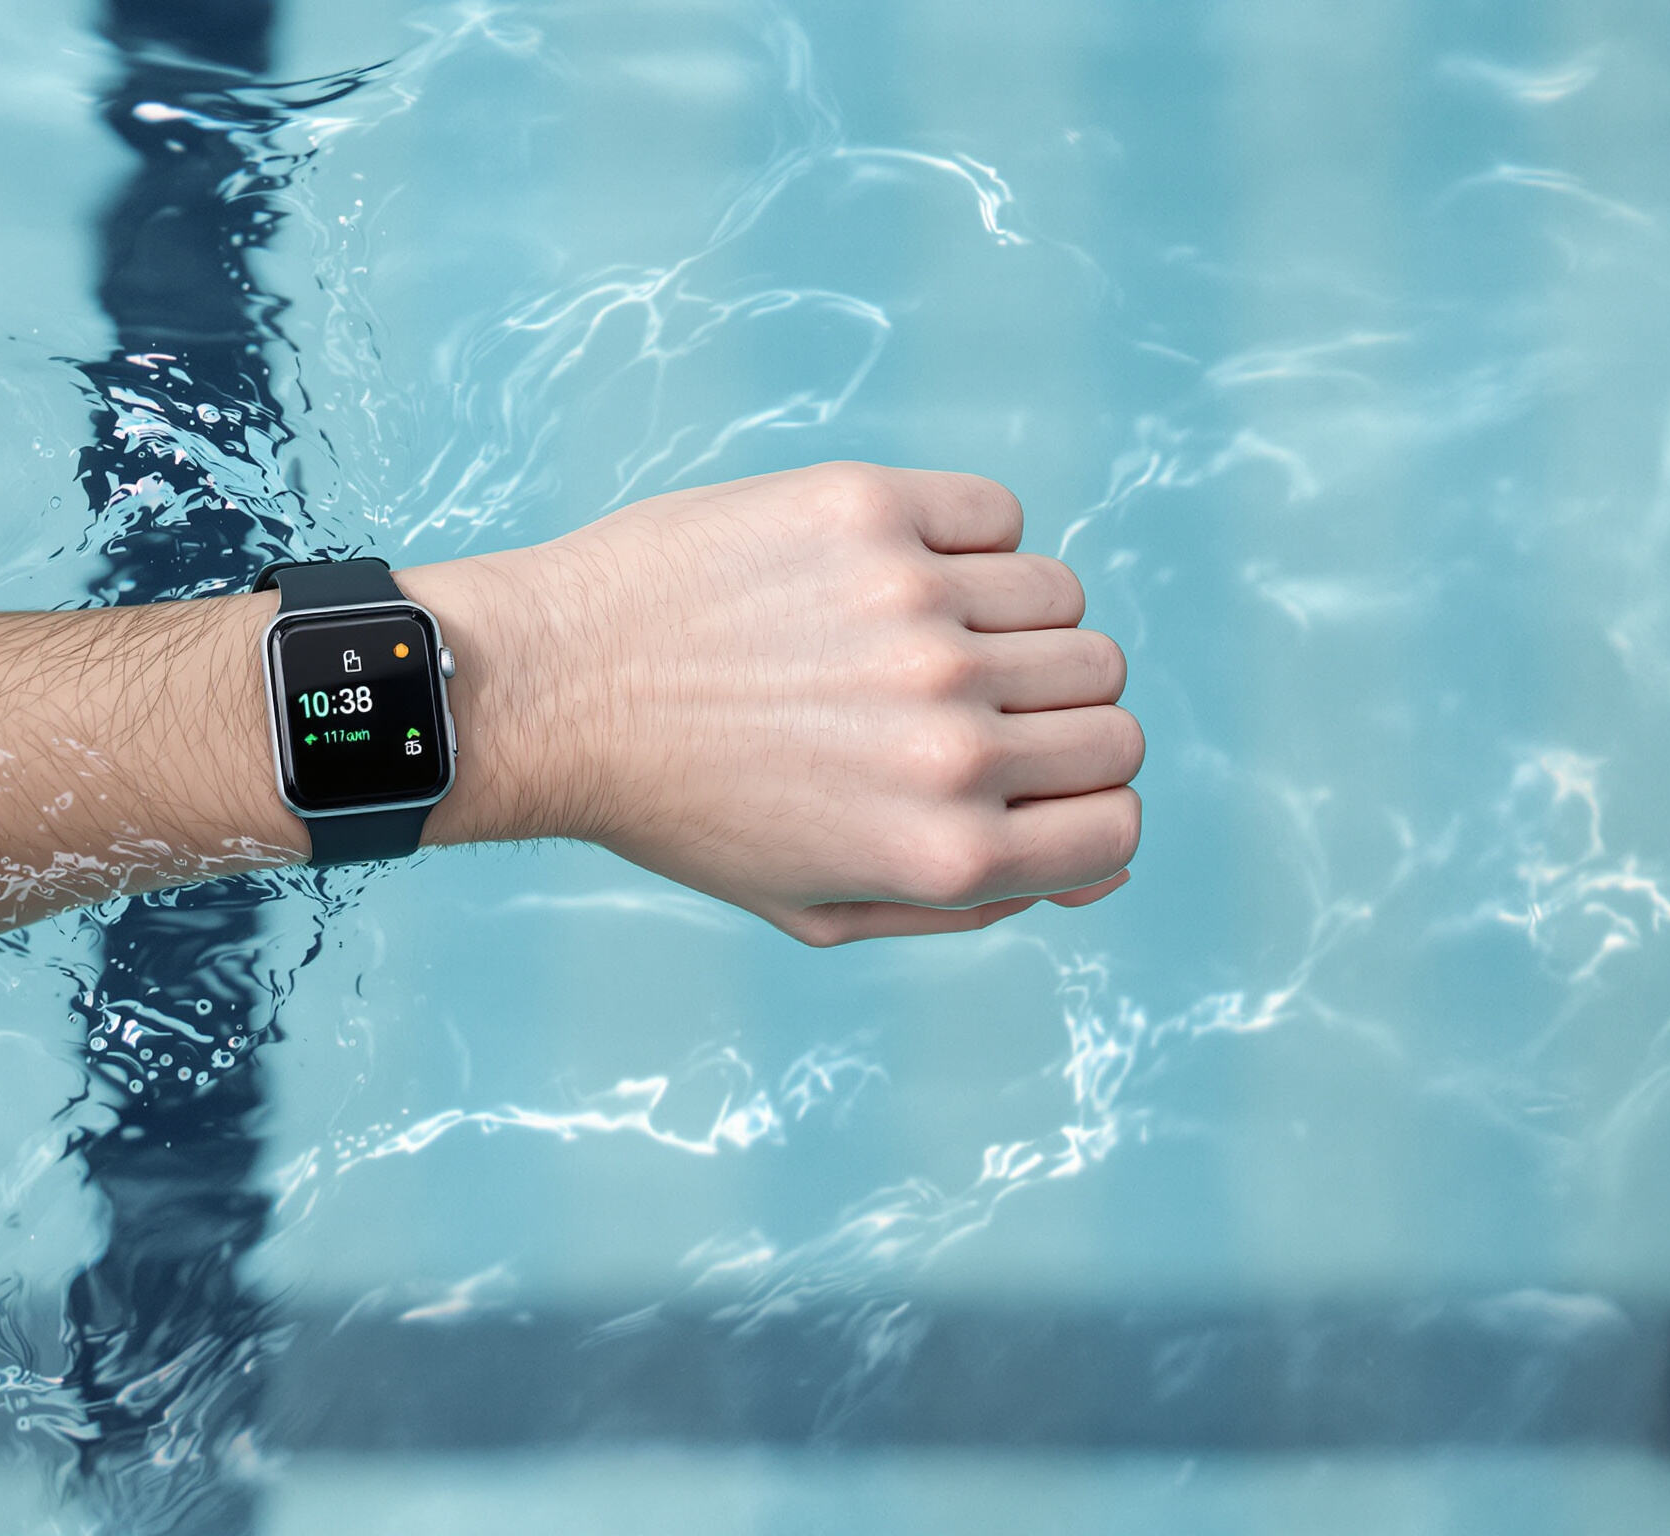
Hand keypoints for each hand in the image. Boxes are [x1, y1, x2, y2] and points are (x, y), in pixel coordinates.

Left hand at [420, 462, 1140, 944]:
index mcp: (946, 849)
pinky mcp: (870, 514)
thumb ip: (973, 903)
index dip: (1083, 804)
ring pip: (1065, 605)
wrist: (549, 692)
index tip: (1020, 784)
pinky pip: (996, 516)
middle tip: (946, 711)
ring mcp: (917, 615)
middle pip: (1106, 708)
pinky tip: (879, 572)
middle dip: (1049, 717)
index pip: (1120, 817)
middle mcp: (949, 736)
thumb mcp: (822, 906)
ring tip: (902, 638)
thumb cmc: (681, 808)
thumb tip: (1097, 866)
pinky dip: (963, 541)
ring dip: (1007, 624)